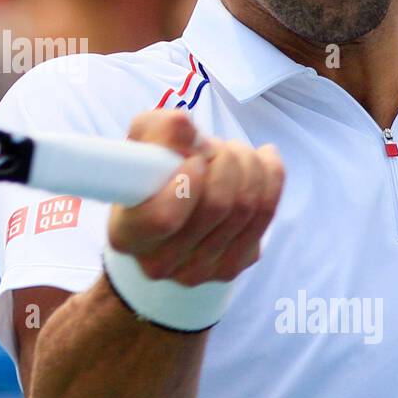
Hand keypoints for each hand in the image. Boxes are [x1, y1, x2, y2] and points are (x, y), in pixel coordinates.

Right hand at [108, 110, 283, 286]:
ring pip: (245, 209)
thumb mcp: (140, 145)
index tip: (194, 158)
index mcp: (127, 234)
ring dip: (247, 164)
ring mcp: (198, 270)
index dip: (188, 182)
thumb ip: (157, 130)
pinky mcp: (231, 266)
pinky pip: (265, 215)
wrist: (162, 211)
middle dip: (225, 160)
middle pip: (216, 207)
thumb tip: (187, 127)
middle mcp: (160, 262)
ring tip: (232, 151)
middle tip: (214, 145)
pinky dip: (269, 177)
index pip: (164, 219)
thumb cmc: (148, 175)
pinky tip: (260, 162)